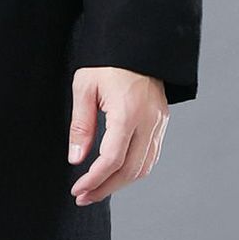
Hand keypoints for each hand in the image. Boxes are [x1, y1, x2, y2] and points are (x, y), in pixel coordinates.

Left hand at [67, 66, 168, 204]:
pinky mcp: (162, 121)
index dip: (94, 180)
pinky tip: (115, 173)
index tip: (77, 190)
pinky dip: (134, 170)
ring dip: (120, 183)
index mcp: (128, 112)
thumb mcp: (85, 87)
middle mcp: (149, 121)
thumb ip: (81, 125)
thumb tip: (77, 159)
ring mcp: (159, 122)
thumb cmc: (107, 61)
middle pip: (130, 170)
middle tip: (83, 197)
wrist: (138, 42)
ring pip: (144, 167)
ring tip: (97, 189)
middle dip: (105, 188)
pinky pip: (151, 155)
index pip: (112, 159)